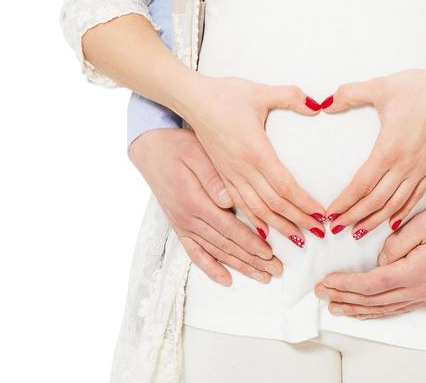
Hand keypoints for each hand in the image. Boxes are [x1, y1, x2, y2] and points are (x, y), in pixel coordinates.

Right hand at [129, 127, 283, 283]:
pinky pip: (195, 253)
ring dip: (240, 266)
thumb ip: (213, 177)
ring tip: (262, 276)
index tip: (270, 253)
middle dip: (252, 260)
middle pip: (226, 246)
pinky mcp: (179, 226)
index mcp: (195, 202)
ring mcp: (183, 225)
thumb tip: (228, 200)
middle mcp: (188, 219)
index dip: (250, 243)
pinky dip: (211, 268)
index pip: (229, 229)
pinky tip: (226, 280)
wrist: (150, 149)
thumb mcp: (197, 153)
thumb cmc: (178, 146)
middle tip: (276, 270)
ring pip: (215, 252)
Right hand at [180, 75, 326, 245]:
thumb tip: (317, 104)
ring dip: (277, 226)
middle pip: (273, 204)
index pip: (284, 186)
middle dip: (297, 220)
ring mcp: (229, 175)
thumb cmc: (225, 94)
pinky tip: (262, 234)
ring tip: (297, 239)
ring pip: (255, 210)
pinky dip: (252, 222)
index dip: (304, 203)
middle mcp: (241, 169)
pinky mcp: (220, 175)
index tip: (321, 214)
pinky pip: (237, 205)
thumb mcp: (261, 92)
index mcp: (254, 151)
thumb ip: (290, 97)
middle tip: (318, 232)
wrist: (191, 100)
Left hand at [314, 203, 425, 316]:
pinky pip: (396, 308)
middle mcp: (418, 289)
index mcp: (415, 271)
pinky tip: (367, 310)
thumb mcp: (425, 222)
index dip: (346, 285)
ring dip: (357, 309)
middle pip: (372, 300)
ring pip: (383, 308)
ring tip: (336, 307)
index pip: (371, 283)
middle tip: (322, 293)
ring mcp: (425, 294)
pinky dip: (376, 311)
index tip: (328, 281)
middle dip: (344, 297)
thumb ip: (397, 241)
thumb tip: (381, 258)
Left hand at [321, 67, 425, 236]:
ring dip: (374, 220)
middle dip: (353, 217)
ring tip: (359, 231)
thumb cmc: (419, 88)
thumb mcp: (379, 87)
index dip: (344, 203)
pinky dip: (402, 212)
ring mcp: (420, 169)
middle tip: (336, 228)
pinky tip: (392, 221)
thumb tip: (327, 103)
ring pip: (394, 204)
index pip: (361, 185)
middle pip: (375, 201)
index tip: (330, 214)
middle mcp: (404, 165)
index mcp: (388, 149)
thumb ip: (349, 94)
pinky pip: (415, 197)